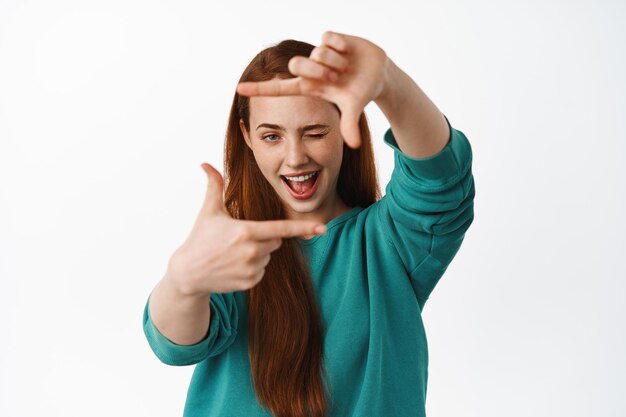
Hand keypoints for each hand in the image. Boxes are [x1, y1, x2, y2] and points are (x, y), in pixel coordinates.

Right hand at [167, 162, 326, 295]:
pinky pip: (263, 270)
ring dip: (258, 253)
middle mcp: (252, 252)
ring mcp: (252, 269)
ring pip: (269, 255)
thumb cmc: (200, 239)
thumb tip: (205, 164)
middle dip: (264, 237)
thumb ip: (214, 186)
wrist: (188, 273)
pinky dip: (253, 267)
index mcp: (246, 232)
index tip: (322, 228)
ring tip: (233, 253)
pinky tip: (234, 265)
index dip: (303, 228)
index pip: (281, 229)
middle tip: (239, 238)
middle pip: (276, 240)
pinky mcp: (250, 282)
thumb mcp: (208, 211)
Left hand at [236, 30, 389, 148]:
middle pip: (297, 64)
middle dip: (318, 70)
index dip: (260, 90)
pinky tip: (349, 51)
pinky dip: (342, 46)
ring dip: (336, 61)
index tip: (239, 90)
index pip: (279, 89)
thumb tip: (354, 146)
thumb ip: (349, 124)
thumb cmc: (361, 92)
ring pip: (317, 52)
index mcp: (309, 87)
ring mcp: (319, 54)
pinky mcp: (330, 38)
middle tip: (337, 77)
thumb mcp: (354, 108)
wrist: (378, 73)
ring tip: (347, 67)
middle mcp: (311, 70)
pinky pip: (328, 38)